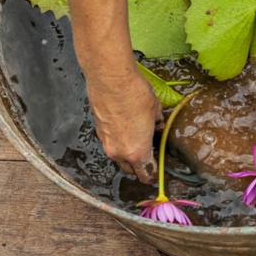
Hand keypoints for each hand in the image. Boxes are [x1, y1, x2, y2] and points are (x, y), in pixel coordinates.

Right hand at [85, 66, 161, 183]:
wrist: (111, 80)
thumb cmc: (136, 95)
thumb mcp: (155, 110)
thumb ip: (157, 123)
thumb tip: (158, 126)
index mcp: (137, 152)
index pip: (145, 173)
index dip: (152, 175)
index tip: (155, 174)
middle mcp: (119, 152)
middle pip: (129, 170)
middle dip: (138, 167)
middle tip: (147, 159)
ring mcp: (106, 143)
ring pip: (118, 157)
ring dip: (126, 154)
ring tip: (136, 141)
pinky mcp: (98, 131)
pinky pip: (110, 143)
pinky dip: (117, 141)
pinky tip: (124, 128)